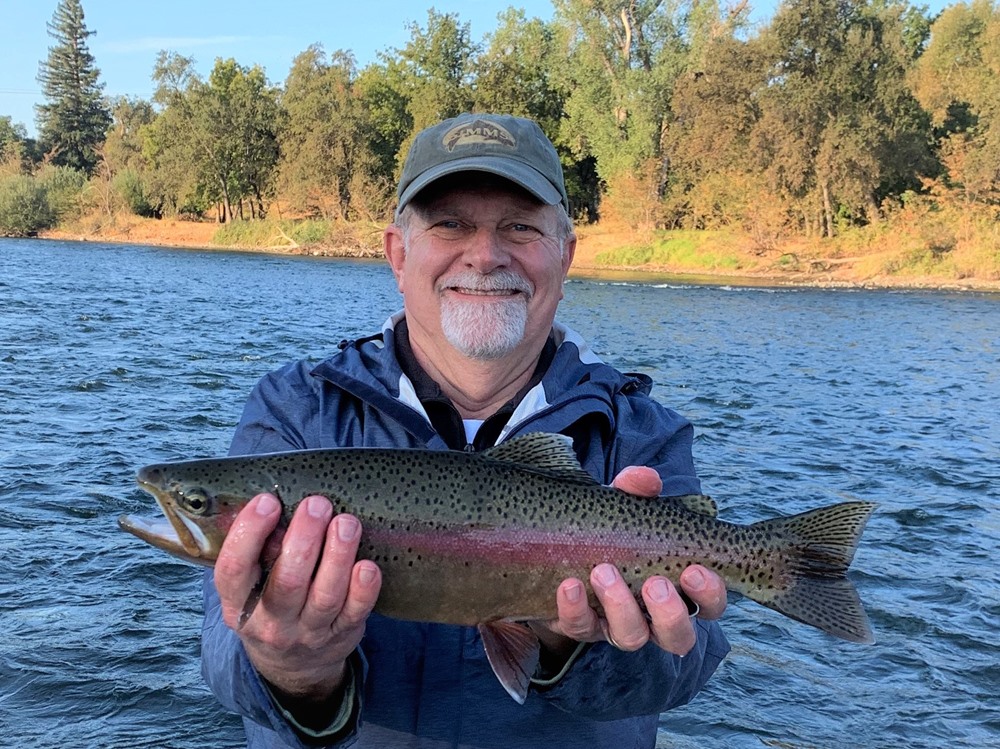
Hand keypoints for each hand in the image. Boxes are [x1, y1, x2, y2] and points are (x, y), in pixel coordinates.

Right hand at [213, 493, 380, 707]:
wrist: (292, 667)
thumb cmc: (270, 604)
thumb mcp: (249, 587)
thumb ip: (257, 551)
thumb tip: (276, 496)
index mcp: (238, 604)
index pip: (233, 571)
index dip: (248, 534)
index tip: (268, 501)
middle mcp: (271, 623)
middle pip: (287, 582)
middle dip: (304, 538)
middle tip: (317, 504)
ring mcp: (308, 633)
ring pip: (325, 596)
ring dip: (338, 555)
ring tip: (346, 522)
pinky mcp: (341, 636)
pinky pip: (355, 613)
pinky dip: (364, 589)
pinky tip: (368, 565)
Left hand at [531, 467, 726, 657]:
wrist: (557, 549)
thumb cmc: (609, 529)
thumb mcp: (623, 506)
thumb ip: (636, 490)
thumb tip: (647, 479)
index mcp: (678, 589)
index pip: (710, 604)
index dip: (710, 593)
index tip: (694, 570)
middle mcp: (652, 617)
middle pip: (678, 637)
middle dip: (670, 614)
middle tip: (654, 584)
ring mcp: (616, 625)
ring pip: (632, 638)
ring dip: (621, 607)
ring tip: (604, 572)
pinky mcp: (580, 626)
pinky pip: (580, 627)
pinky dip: (575, 607)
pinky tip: (569, 584)